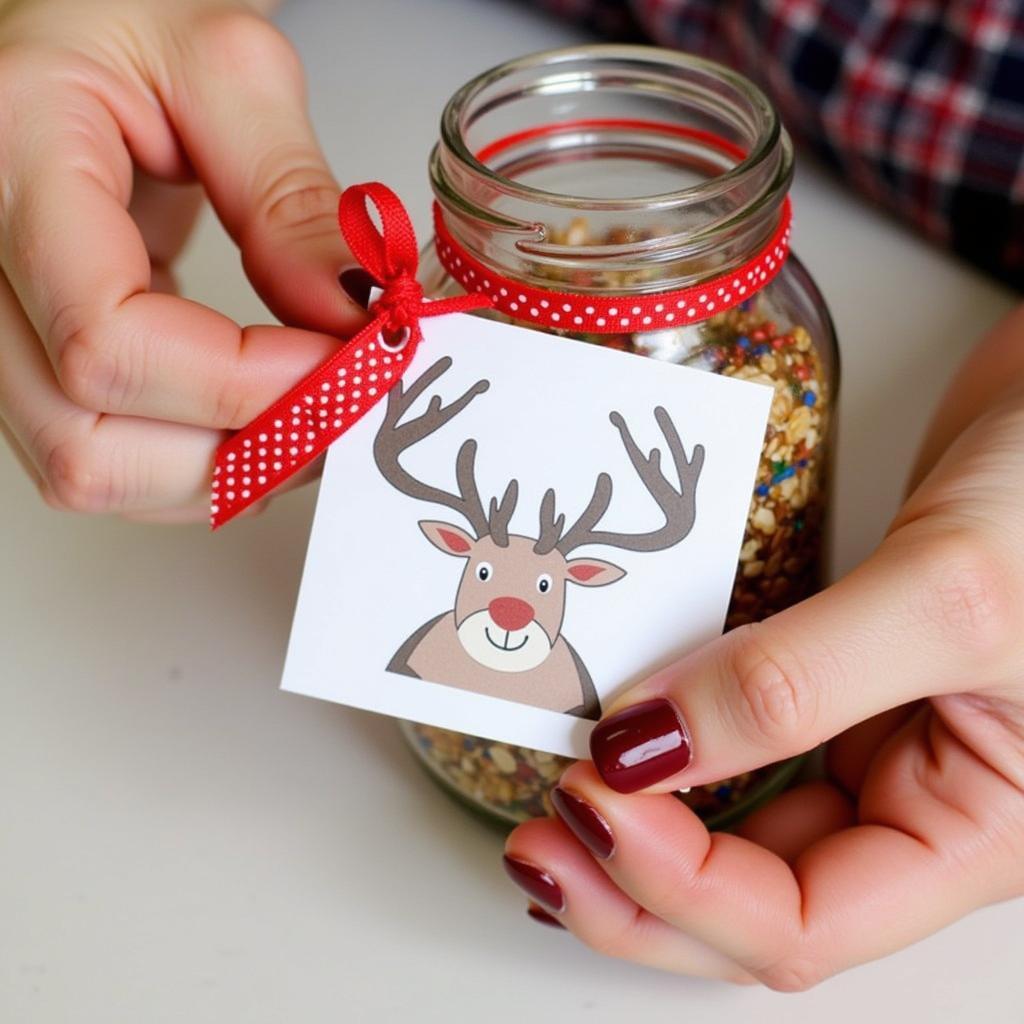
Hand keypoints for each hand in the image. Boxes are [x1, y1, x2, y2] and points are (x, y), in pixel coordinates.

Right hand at [0, 0, 367, 522]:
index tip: (345, 366)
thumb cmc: (127, 25)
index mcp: (7, 165)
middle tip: (338, 405)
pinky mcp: (30, 365)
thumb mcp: (230, 71)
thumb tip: (353, 321)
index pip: (108, 342)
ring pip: (94, 475)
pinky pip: (108, 464)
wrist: (75, 44)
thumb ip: (295, 201)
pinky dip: (201, 466)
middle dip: (241, 448)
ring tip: (306, 410)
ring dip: (223, 470)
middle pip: (90, 444)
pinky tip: (258, 417)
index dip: (243, 384)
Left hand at [505, 304, 1023, 987]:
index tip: (594, 798)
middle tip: (538, 841)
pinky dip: (666, 738)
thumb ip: (796, 681)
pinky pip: (730, 730)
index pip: (804, 919)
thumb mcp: (950, 597)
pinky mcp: (823, 667)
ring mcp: (863, 732)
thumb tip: (640, 750)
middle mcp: (911, 799)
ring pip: (732, 824)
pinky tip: (609, 730)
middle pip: (751, 897)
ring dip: (638, 824)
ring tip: (551, 796)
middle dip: (633, 884)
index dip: (682, 885)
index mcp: (970, 832)